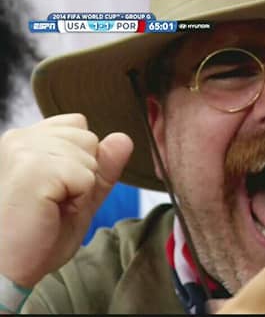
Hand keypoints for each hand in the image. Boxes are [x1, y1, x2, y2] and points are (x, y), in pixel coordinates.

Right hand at [0, 114, 132, 287]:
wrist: (6, 267)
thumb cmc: (36, 235)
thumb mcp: (80, 197)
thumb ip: (102, 167)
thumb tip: (124, 138)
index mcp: (27, 139)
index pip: (80, 126)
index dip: (82, 161)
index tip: (57, 188)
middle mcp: (21, 137)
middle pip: (89, 138)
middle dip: (84, 173)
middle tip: (54, 202)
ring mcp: (25, 149)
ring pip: (90, 155)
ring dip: (81, 187)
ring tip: (50, 206)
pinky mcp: (33, 166)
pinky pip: (87, 176)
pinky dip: (78, 198)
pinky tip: (49, 210)